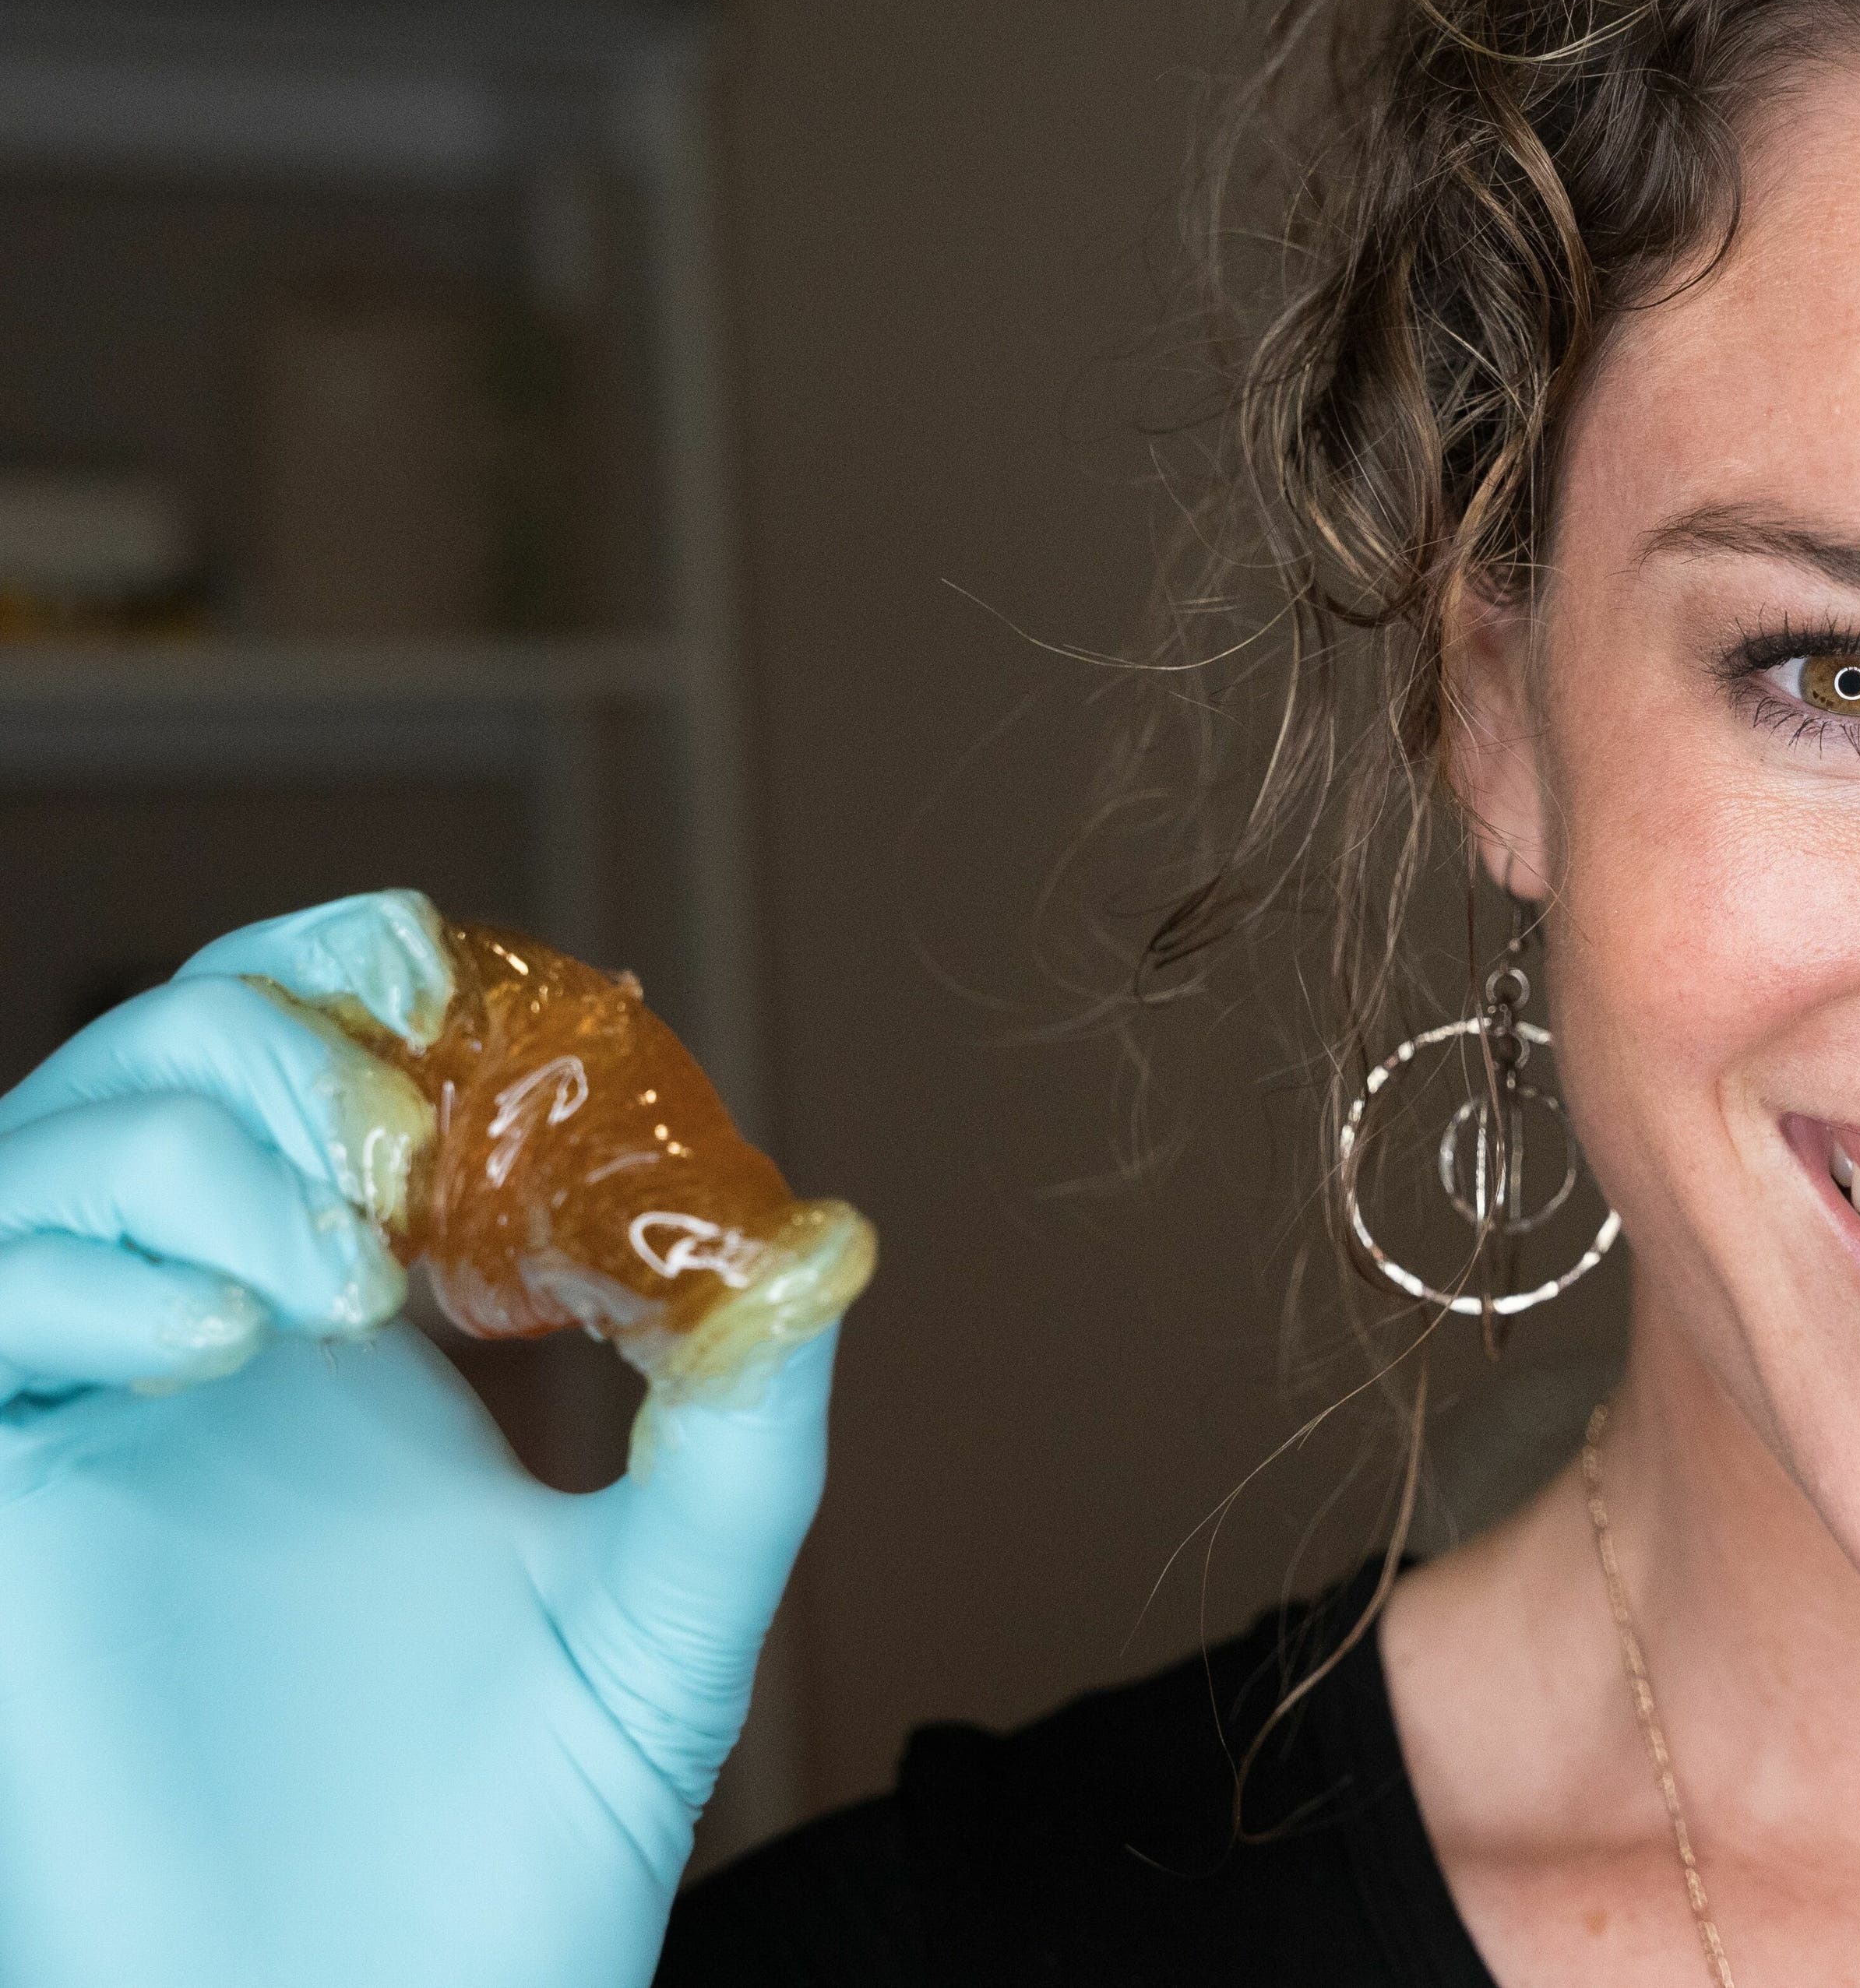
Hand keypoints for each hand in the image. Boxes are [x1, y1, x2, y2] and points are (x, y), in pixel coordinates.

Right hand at [0, 892, 841, 1987]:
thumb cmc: (529, 1836)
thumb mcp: (676, 1603)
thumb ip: (751, 1428)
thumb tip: (829, 1239)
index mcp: (360, 1329)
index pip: (309, 1051)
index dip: (368, 970)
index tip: (481, 987)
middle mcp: (212, 1349)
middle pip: (164, 1057)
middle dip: (277, 1041)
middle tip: (405, 1156)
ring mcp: (92, 1428)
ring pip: (42, 1154)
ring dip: (190, 1147)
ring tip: (336, 1270)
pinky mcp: (6, 1522)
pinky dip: (75, 1279)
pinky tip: (232, 1344)